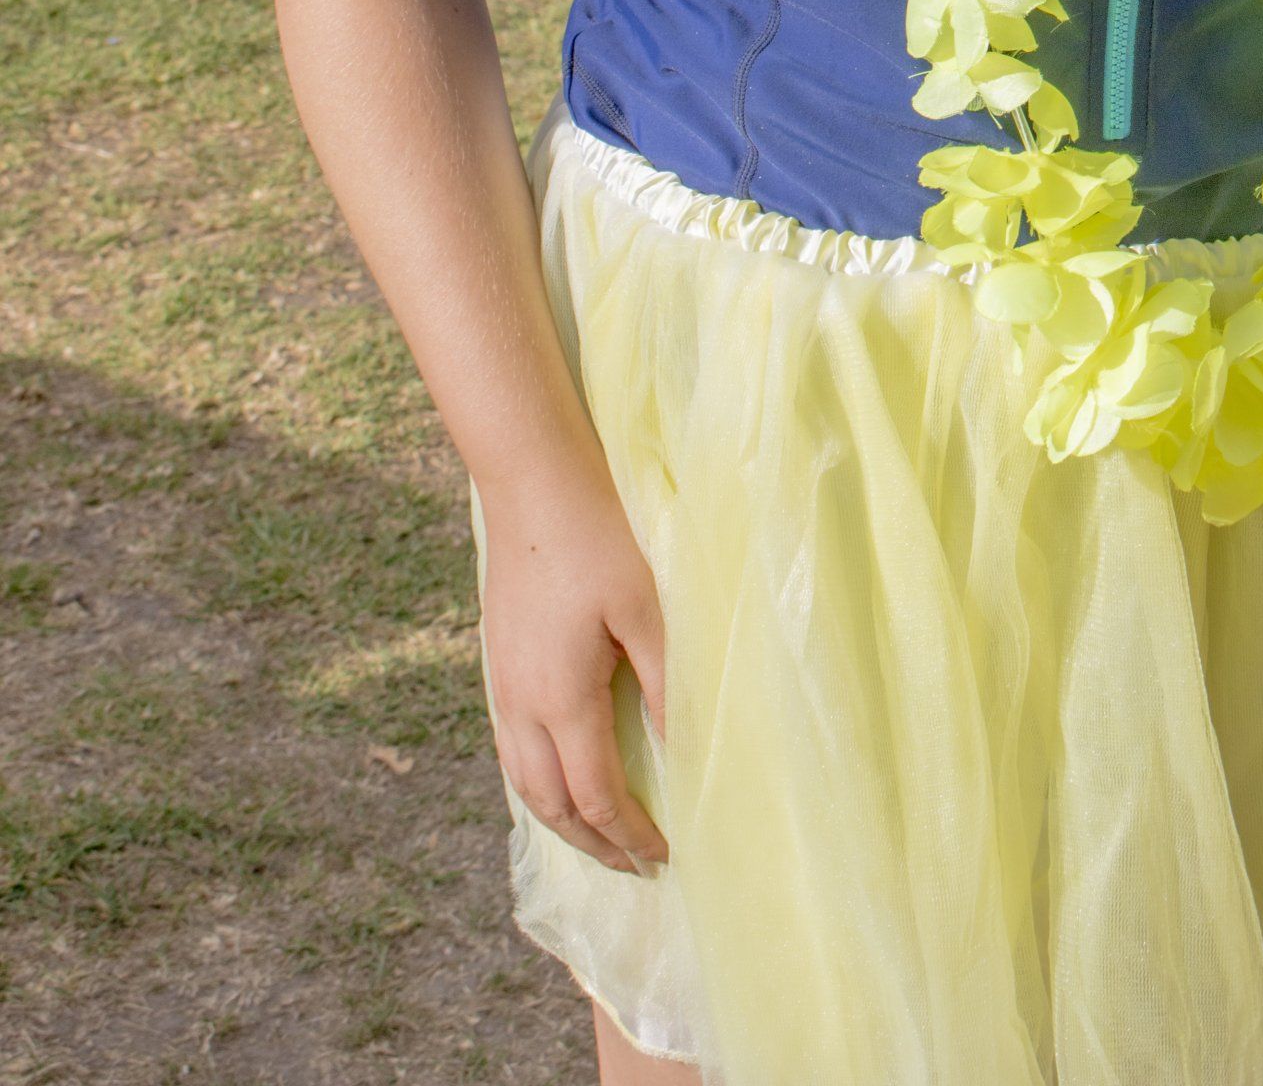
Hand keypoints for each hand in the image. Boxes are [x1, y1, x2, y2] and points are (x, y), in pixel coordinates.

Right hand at [480, 465, 668, 873]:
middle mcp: (520, 705)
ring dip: (562, 818)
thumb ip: (664, 682)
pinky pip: (513, 748)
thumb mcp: (645, 607)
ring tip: (601, 835)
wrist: (531, 481)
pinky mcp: (498, 661)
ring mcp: (501, 685)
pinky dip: (540, 781)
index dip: (630, 833)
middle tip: (636, 864)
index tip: (665, 855)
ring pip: (524, 781)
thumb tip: (680, 750)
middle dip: (594, 843)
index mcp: (560, 700)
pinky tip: (564, 772)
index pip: (596, 795)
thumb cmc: (596, 535)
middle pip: (552, 805)